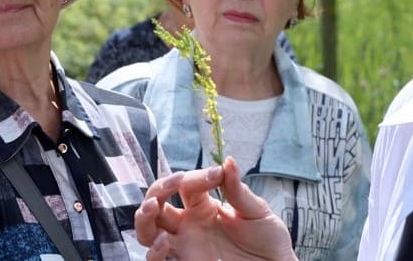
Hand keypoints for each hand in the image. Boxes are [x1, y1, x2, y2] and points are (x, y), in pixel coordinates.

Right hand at [135, 157, 296, 260]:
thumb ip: (238, 191)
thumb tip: (228, 161)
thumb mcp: (258, 213)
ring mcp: (184, 244)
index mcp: (203, 207)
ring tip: (153, 207)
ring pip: (147, 229)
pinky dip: (153, 252)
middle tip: (175, 182)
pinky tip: (164, 242)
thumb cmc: (268, 242)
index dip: (197, 176)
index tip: (217, 174)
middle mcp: (188, 224)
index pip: (186, 185)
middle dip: (159, 188)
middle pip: (156, 202)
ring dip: (143, 216)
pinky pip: (156, 260)